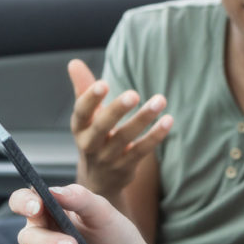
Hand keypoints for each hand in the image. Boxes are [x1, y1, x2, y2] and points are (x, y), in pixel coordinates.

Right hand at [10, 183, 152, 243]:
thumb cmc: (115, 236)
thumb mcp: (104, 213)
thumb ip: (81, 199)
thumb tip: (54, 191)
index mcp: (46, 215)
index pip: (21, 202)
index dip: (22, 203)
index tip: (36, 206)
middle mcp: (38, 241)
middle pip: (28, 238)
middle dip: (50, 243)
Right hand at [68, 59, 172, 196]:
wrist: (98, 181)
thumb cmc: (94, 137)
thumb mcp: (86, 116)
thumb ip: (83, 89)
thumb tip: (74, 62)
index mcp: (79, 128)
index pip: (81, 112)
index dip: (90, 99)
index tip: (103, 83)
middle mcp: (90, 144)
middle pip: (101, 127)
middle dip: (117, 110)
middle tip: (134, 93)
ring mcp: (108, 158)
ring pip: (125, 138)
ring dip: (143, 119)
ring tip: (160, 100)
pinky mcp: (126, 167)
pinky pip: (142, 150)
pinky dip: (155, 136)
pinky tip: (168, 120)